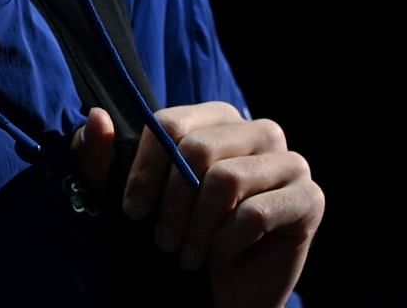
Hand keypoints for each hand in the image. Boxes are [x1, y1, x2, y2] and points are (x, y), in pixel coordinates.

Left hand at [72, 102, 322, 307]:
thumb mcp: (123, 197)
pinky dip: (228, 243)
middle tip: (162, 241)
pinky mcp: (310, 198)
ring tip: (186, 255)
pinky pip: (257, 213)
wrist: (217, 294)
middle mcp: (257, 131)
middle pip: (199, 149)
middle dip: (172, 204)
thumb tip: (97, 117)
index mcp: (214, 119)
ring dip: (197, 228)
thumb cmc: (172, 235)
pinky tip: (220, 258)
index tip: (131, 210)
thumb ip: (100, 156)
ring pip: (226, 180)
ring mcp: (289, 161)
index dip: (145, 169)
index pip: (171, 124)